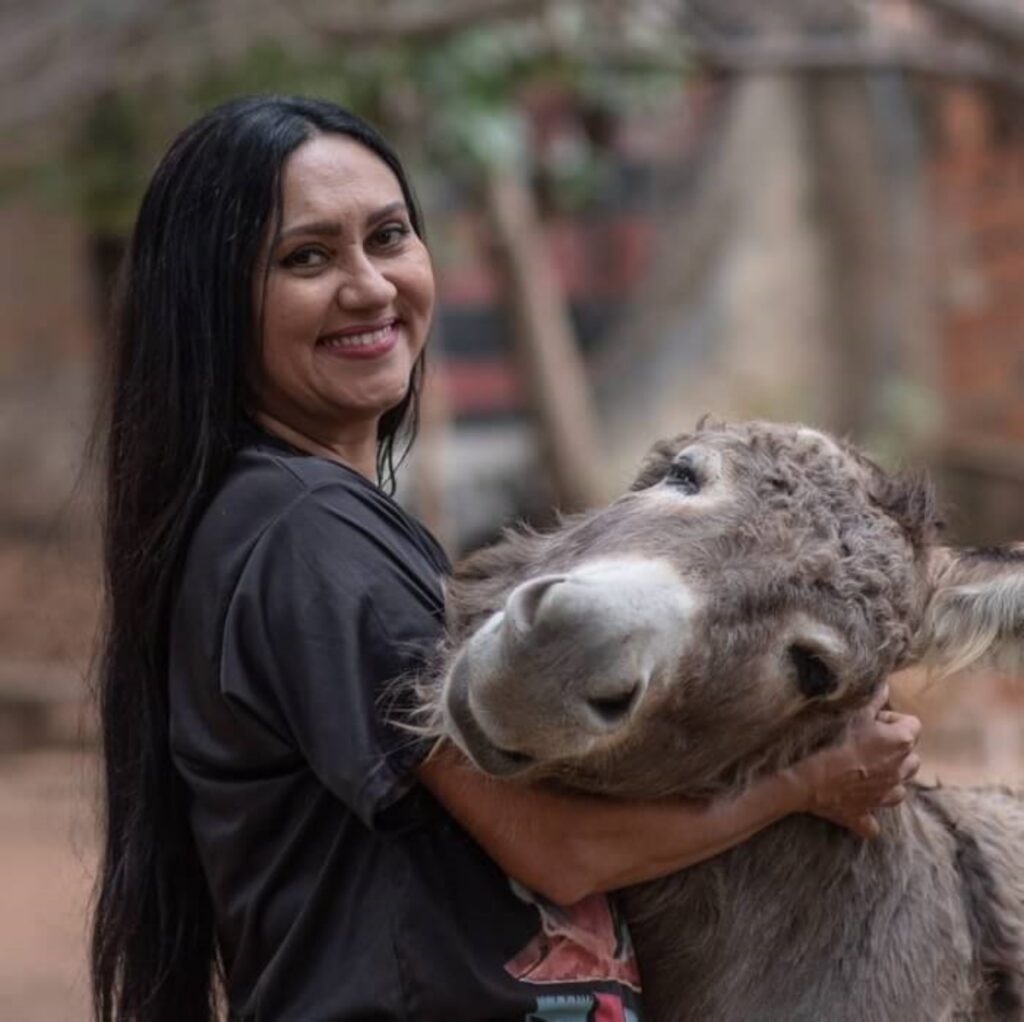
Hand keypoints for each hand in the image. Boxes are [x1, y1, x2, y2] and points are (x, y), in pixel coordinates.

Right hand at [788, 685, 920, 838]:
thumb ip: (873, 699)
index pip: (913, 724)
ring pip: (901, 787)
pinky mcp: (865, 814)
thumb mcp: (852, 712)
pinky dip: (869, 811)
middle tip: (868, 742)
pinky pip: (874, 821)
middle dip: (896, 750)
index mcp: (901, 742)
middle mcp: (900, 770)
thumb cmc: (831, 739)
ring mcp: (884, 795)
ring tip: (867, 769)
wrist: (807, 778)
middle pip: (912, 757)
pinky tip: (858, 804)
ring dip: (890, 778)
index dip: (892, 719)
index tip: (872, 719)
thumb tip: (885, 686)